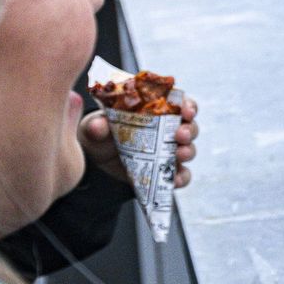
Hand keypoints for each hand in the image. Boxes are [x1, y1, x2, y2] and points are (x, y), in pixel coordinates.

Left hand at [79, 95, 199, 188]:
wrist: (95, 163)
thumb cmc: (99, 136)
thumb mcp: (94, 127)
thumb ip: (96, 125)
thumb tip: (98, 126)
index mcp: (155, 111)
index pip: (179, 103)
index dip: (187, 105)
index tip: (186, 110)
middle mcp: (167, 130)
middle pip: (189, 126)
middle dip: (189, 130)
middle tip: (181, 135)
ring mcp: (168, 152)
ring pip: (189, 149)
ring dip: (188, 151)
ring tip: (180, 154)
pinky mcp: (165, 172)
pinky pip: (181, 175)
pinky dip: (181, 177)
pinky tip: (175, 179)